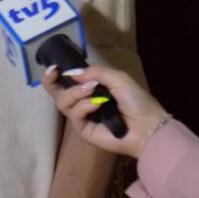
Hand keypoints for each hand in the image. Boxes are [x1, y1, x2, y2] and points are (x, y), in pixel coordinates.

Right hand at [41, 65, 168, 158]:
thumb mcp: (117, 78)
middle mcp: (83, 102)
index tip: (54, 67)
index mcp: (91, 88)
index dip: (56, 74)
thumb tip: (70, 73)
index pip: (67, 81)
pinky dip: (84, 106)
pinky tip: (96, 104)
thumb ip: (94, 72)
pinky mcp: (84, 130)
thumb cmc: (136, 100)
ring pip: (63, 102)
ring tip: (91, 90)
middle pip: (57, 93)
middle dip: (51, 82)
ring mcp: (83, 117)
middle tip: (54, 73)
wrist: (148, 126)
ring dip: (75, 93)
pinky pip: (75, 115)